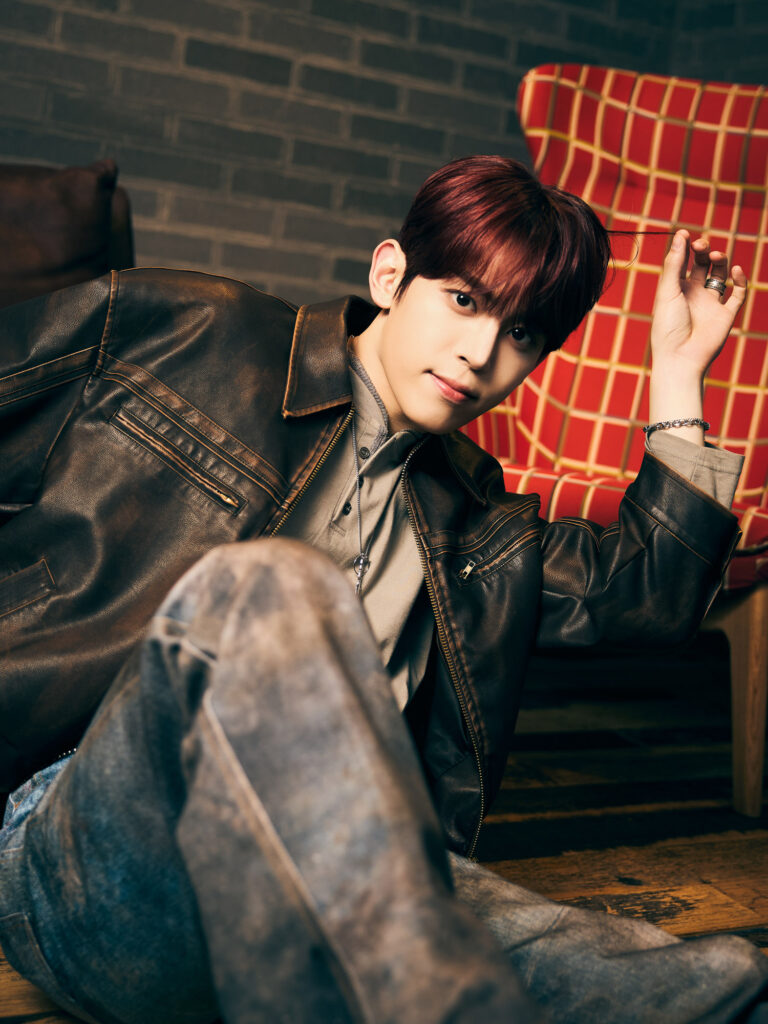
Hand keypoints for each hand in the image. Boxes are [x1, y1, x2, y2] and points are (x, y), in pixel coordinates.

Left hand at [651, 229, 746, 378]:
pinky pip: (738, 294)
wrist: (680, 358)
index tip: (687, 234)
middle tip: (701, 246)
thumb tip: (681, 235)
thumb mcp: (668, 291)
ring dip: (721, 261)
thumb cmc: (667, 327)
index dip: (686, 246)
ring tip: (716, 257)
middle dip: (704, 251)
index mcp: (676, 289)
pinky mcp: (726, 314)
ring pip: (721, 275)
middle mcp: (694, 294)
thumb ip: (674, 263)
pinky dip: (740, 280)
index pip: (683, 261)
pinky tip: (734, 271)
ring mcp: (711, 304)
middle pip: (703, 264)